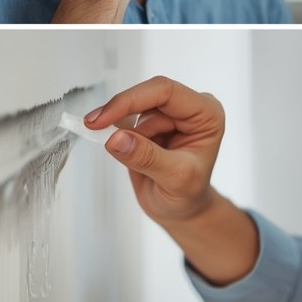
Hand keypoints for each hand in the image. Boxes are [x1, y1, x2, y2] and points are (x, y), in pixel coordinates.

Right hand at [84, 74, 224, 224]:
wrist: (182, 209)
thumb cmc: (189, 194)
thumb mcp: (175, 179)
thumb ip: (147, 157)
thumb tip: (117, 138)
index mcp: (207, 114)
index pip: (166, 92)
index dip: (131, 100)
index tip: (103, 118)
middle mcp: (190, 109)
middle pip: (147, 94)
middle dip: (121, 113)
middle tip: (94, 128)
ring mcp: (170, 115)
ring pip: (134, 108)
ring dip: (125, 132)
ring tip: (138, 162)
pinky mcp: (151, 123)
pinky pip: (125, 119)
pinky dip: (117, 133)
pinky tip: (126, 151)